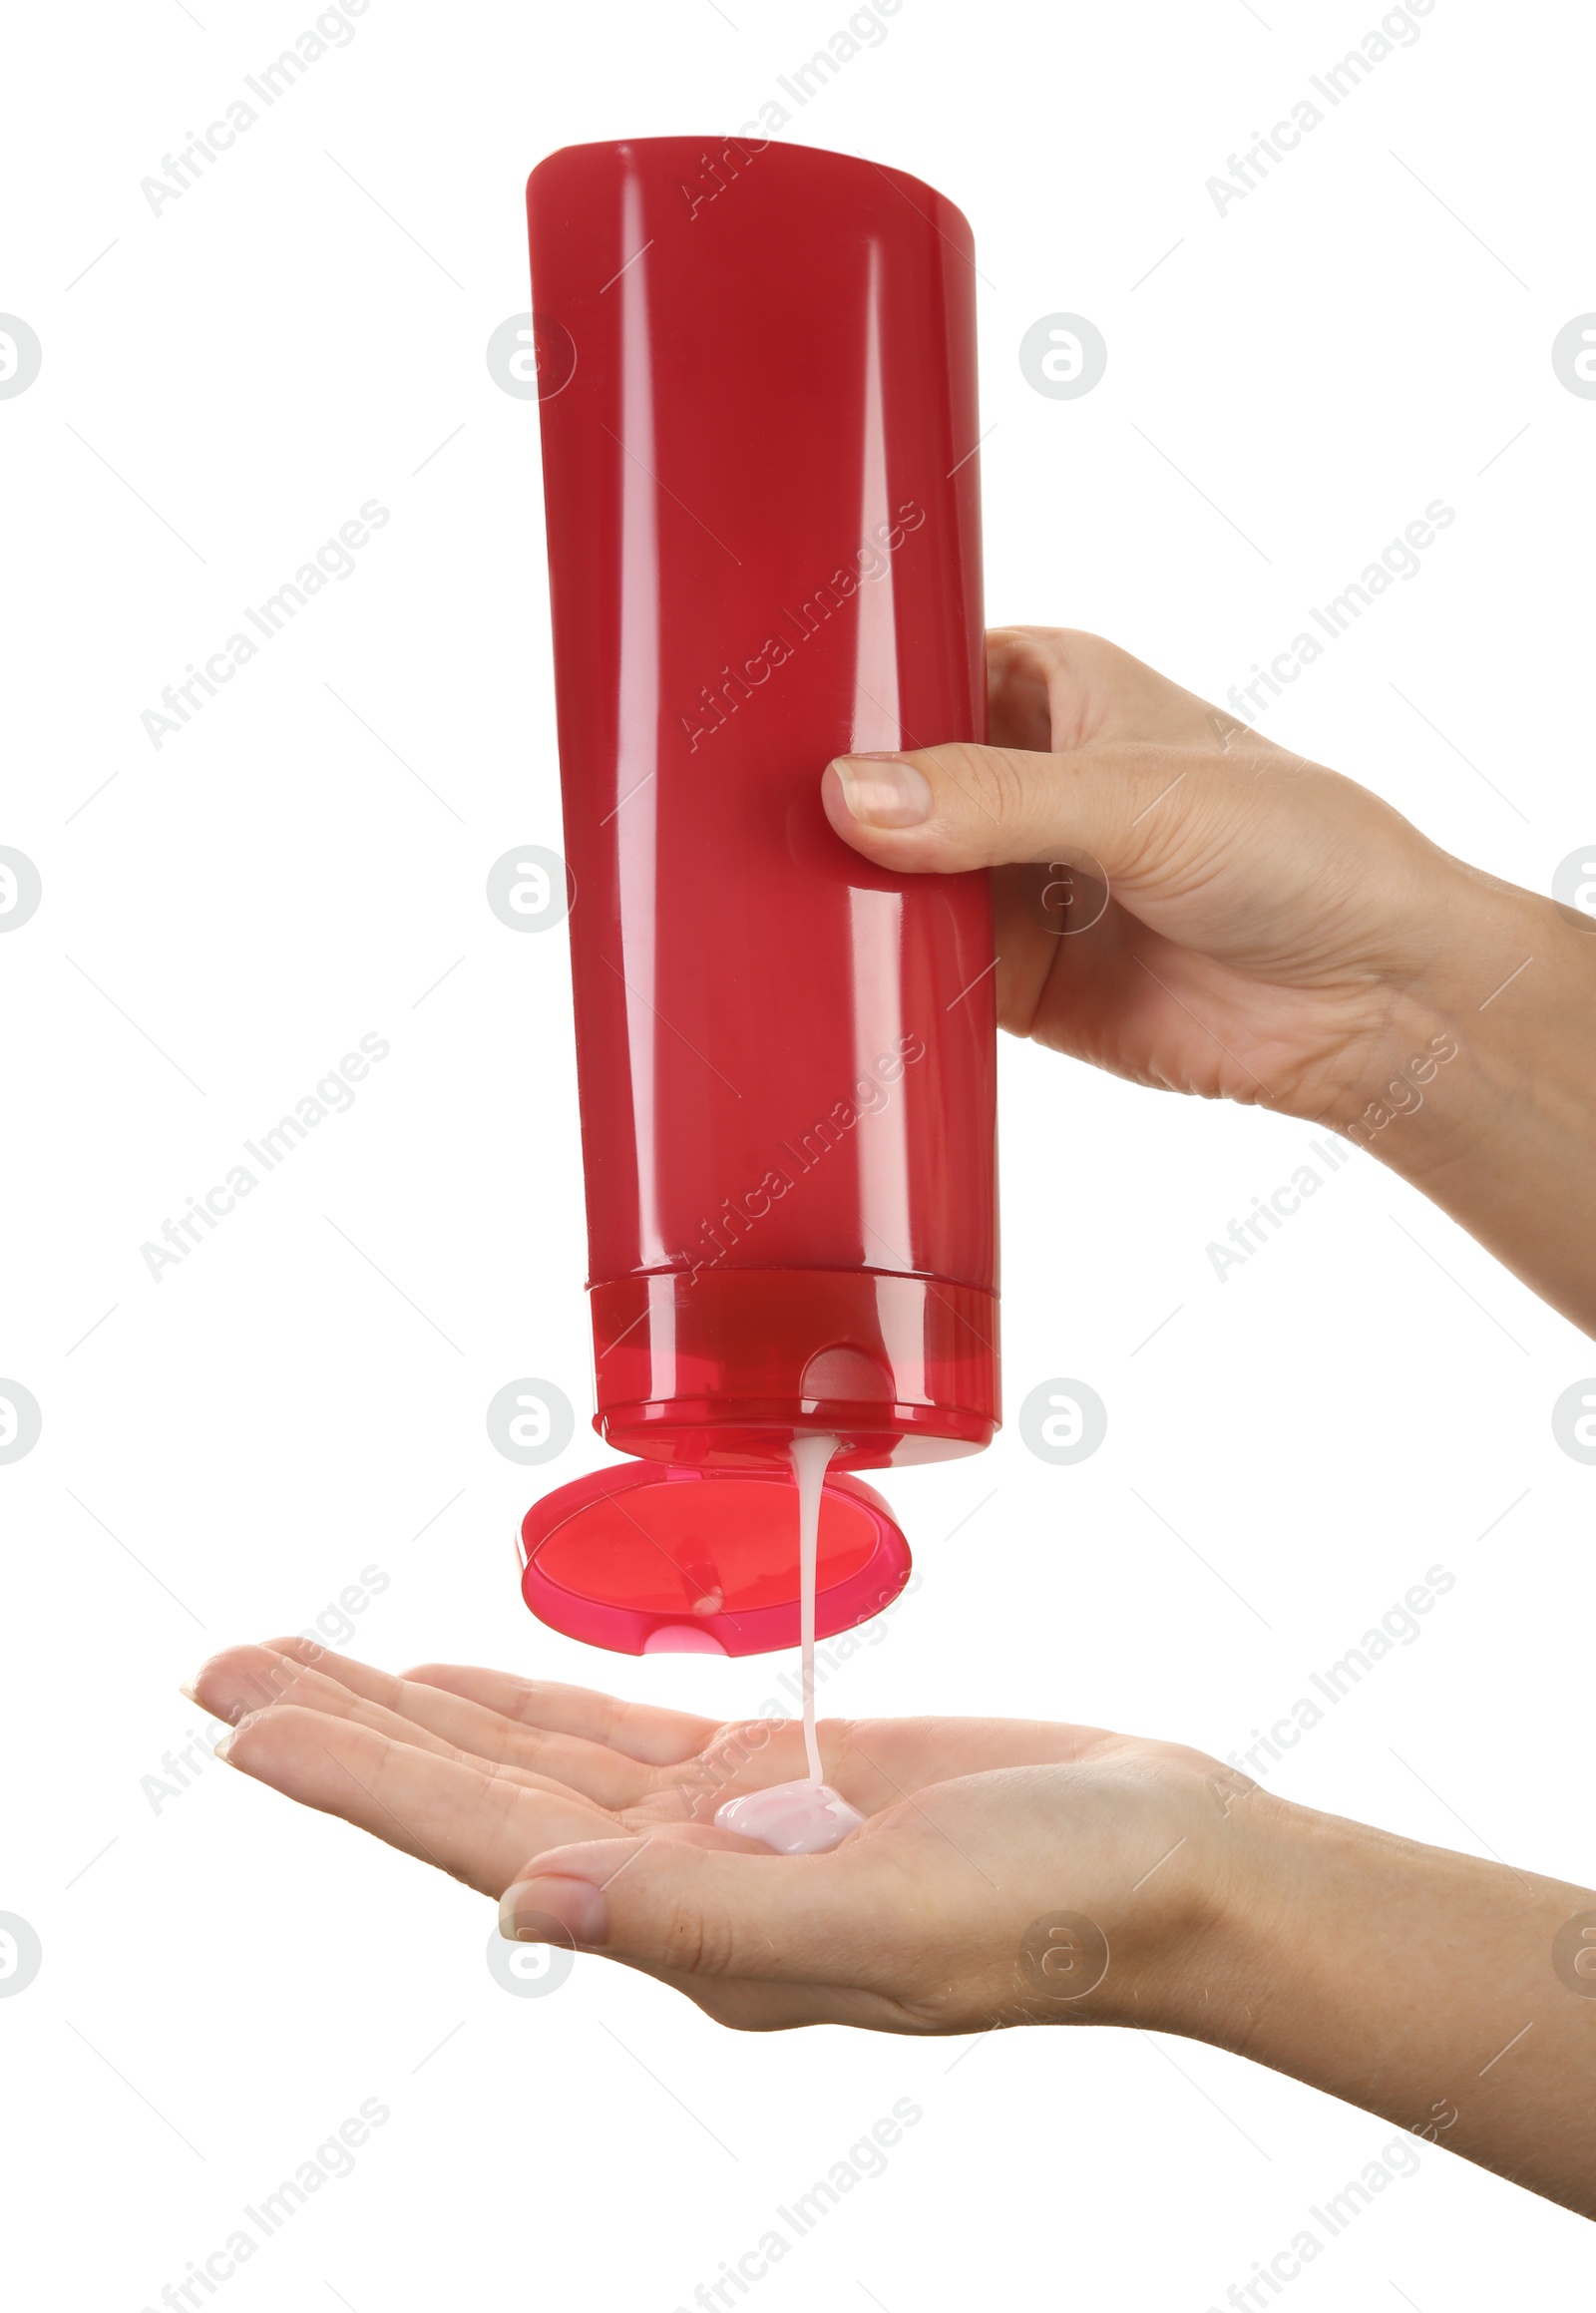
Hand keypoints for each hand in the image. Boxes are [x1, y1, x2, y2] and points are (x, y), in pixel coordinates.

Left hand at [193, 1639, 1595, 2215]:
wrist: (1170, 1865)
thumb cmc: (1057, 1910)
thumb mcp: (884, 1927)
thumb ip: (701, 1919)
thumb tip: (525, 1908)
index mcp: (693, 1931)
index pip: (485, 1843)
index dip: (361, 1781)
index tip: (245, 1725)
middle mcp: (683, 1881)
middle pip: (475, 1788)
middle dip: (346, 1729)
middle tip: (221, 1671)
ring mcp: (726, 1824)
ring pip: (530, 1749)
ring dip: (414, 1704)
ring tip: (306, 1661)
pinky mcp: (778, 1769)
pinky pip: (616, 1725)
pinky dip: (524, 1695)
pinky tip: (458, 1678)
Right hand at [822, 627, 1595, 1332]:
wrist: (1369, 1003)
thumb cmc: (1297, 848)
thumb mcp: (1140, 800)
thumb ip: (995, 800)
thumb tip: (855, 798)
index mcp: (1048, 685)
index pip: (912, 667)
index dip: (840, 688)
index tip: (754, 712)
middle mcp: (1015, 779)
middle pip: (880, 783)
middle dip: (821, 805)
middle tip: (729, 820)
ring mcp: (1007, 884)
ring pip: (886, 883)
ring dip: (838, 898)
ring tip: (747, 901)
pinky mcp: (1009, 982)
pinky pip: (914, 977)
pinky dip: (874, 983)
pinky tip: (817, 981)